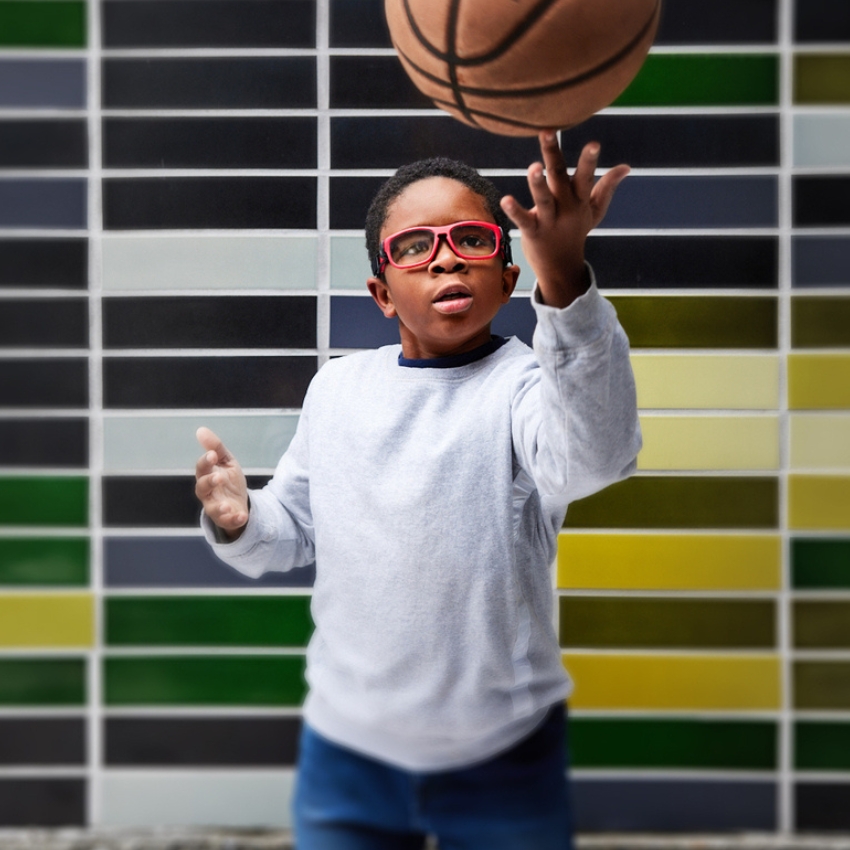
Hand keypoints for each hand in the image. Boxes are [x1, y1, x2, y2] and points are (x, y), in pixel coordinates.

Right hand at [195, 426, 248, 538]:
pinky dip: (234, 520)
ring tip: (227, 505)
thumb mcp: (227, 462)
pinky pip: (228, 521)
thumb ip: (216, 448)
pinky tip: (242, 516)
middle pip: (202, 488)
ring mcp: (215, 507)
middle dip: (209, 482)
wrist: (239, 503)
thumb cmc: (229, 481)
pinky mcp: (226, 519)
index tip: (212, 455)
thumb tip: (201, 430)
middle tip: (219, 477)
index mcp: (207, 476)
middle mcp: (208, 493)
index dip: (205, 462)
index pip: (201, 468)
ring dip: (219, 507)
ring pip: (212, 509)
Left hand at [500, 131, 629, 308]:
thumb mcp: (595, 211)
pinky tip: (506, 200)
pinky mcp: (533, 232)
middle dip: (554, 155)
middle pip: (559, 178)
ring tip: (534, 167)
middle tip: (547, 131)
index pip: (586, 177)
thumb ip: (607, 187)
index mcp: (579, 199)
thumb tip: (626, 166)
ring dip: (538, 184)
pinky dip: (515, 211)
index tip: (593, 144)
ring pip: (544, 200)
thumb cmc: (577, 232)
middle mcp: (566, 208)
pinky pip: (524, 221)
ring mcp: (549, 221)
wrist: (561, 267)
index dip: (589, 161)